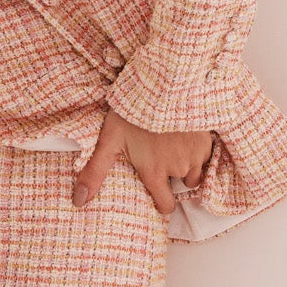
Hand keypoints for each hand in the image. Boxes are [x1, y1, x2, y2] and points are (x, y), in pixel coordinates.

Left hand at [71, 109, 213, 220]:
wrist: (163, 80)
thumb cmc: (133, 109)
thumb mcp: (109, 139)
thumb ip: (95, 171)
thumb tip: (78, 201)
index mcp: (154, 171)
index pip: (166, 205)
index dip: (162, 202)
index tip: (158, 192)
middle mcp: (178, 167)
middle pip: (182, 184)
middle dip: (175, 176)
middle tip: (162, 154)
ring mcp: (196, 153)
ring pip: (196, 170)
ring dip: (188, 163)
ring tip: (174, 143)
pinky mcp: (209, 139)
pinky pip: (208, 154)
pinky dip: (199, 148)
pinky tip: (186, 134)